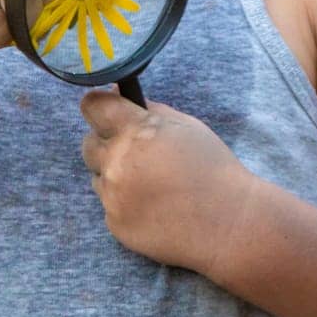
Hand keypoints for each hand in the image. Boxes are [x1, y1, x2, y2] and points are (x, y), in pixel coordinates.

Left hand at [79, 86, 255, 273]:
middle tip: (136, 153)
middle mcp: (117, 162)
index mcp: (134, 131)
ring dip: (115, 175)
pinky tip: (154, 206)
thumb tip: (116, 92)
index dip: (99, 106)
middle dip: (106, 143)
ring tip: (151, 184)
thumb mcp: (185, 126)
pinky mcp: (115, 224)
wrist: (228, 223)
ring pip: (98, 176)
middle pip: (88, 143)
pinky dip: (124, 203)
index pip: (92, 106)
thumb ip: (148, 109)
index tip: (106, 111)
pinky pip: (109, 205)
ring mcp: (113, 196)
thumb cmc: (211, 168)